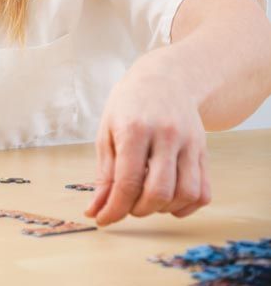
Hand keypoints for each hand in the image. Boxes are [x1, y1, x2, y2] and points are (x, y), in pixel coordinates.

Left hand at [85, 51, 210, 225]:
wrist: (167, 79)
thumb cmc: (129, 106)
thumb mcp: (106, 132)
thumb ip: (104, 174)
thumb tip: (96, 209)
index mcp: (135, 129)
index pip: (127, 180)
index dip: (114, 208)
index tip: (102, 219)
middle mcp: (166, 136)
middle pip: (158, 191)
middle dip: (138, 210)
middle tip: (126, 206)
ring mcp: (190, 144)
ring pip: (185, 194)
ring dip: (163, 209)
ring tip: (145, 200)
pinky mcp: (204, 152)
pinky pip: (203, 192)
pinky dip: (186, 206)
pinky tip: (168, 201)